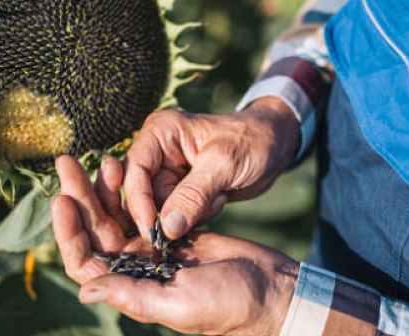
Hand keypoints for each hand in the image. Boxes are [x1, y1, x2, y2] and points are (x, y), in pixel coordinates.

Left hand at [52, 155, 298, 335]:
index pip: (84, 260)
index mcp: (131, 287)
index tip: (63, 199)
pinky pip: (142, 206)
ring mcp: (152, 248)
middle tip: (67, 163)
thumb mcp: (181, 302)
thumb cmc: (229, 304)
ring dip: (103, 188)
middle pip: (96, 230)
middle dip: (80, 196)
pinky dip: (132, 188)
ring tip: (99, 158)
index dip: (69, 232)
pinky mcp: (171, 231)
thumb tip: (84, 291)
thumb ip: (134, 296)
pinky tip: (126, 165)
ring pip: (117, 215)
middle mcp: (135, 268)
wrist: (268, 289)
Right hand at [124, 97, 300, 239]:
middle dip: (171, 211)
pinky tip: (219, 200)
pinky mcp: (181, 191)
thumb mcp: (224, 165)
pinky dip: (197, 216)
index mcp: (160, 133)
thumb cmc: (252, 142)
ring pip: (161, 210)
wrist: (275, 145)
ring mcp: (168, 172)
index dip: (138, 203)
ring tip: (217, 197)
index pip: (134, 172)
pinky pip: (177, 216)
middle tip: (204, 209)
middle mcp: (157, 152)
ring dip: (189, 215)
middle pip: (144, 195)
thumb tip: (167, 228)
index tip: (153, 231)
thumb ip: (193, 195)